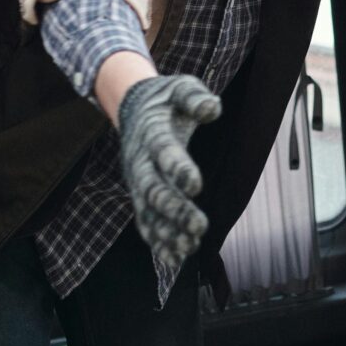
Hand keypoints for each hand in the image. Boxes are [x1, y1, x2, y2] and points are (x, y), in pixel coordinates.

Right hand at [117, 74, 221, 268]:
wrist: (133, 107)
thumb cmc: (165, 98)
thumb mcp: (181, 86)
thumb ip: (195, 97)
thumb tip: (212, 108)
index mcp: (152, 132)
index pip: (163, 151)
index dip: (177, 168)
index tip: (196, 185)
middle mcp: (140, 160)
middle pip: (152, 188)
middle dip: (174, 209)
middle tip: (199, 226)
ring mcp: (137, 181)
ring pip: (147, 211)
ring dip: (167, 232)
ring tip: (189, 248)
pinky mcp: (140, 195)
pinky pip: (145, 221)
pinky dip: (157, 241)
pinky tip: (174, 259)